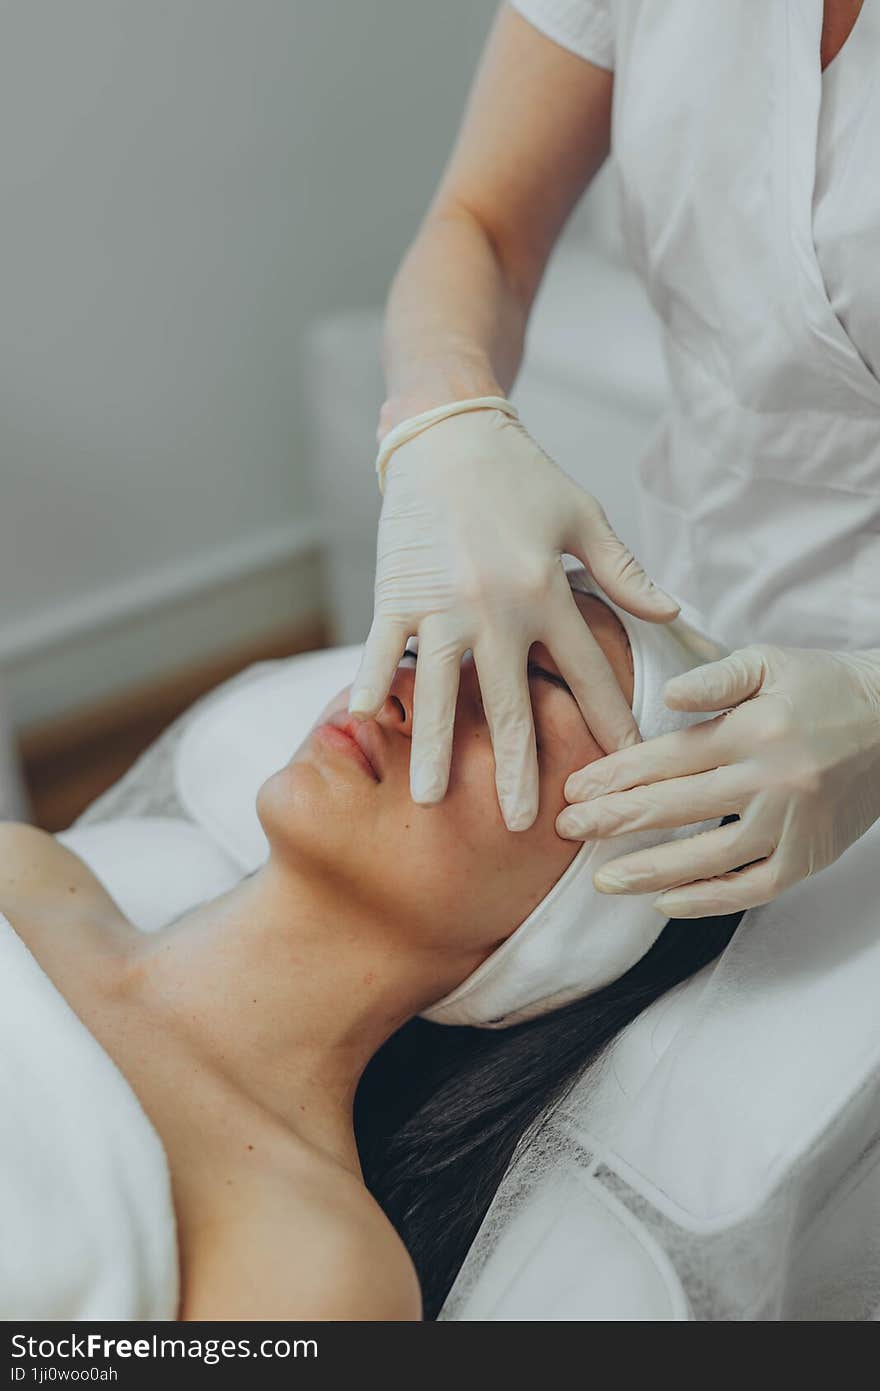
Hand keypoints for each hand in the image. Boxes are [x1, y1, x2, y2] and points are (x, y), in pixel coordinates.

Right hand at [348, 404, 680, 830]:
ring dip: (435, 750)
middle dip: (519, 769)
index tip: (622, 770)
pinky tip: (366, 727)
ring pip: (437, 693)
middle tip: (526, 824)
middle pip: (509, 705)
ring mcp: (439, 604)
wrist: (449, 434)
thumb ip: (624, 573)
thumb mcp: (584, 516)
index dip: (607, 724)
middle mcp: (494, 607)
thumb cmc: (522, 476)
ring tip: (432, 800)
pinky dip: (372, 687)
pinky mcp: (394, 592)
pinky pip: (381, 650)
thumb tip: (673, 615)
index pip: (586, 674)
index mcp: (547, 592)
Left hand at [556, 643, 879, 914]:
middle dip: (613, 821)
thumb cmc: (823, 687)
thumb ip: (714, 677)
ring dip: (649, 871)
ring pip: (708, 858)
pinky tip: (664, 904)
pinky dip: (707, 900)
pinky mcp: (809, 857)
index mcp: (753, 730)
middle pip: (676, 808)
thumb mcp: (769, 662)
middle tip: (565, 832)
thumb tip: (667, 696)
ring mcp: (792, 824)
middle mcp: (771, 780)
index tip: (574, 791)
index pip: (668, 758)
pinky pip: (751, 888)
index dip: (615, 776)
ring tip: (603, 879)